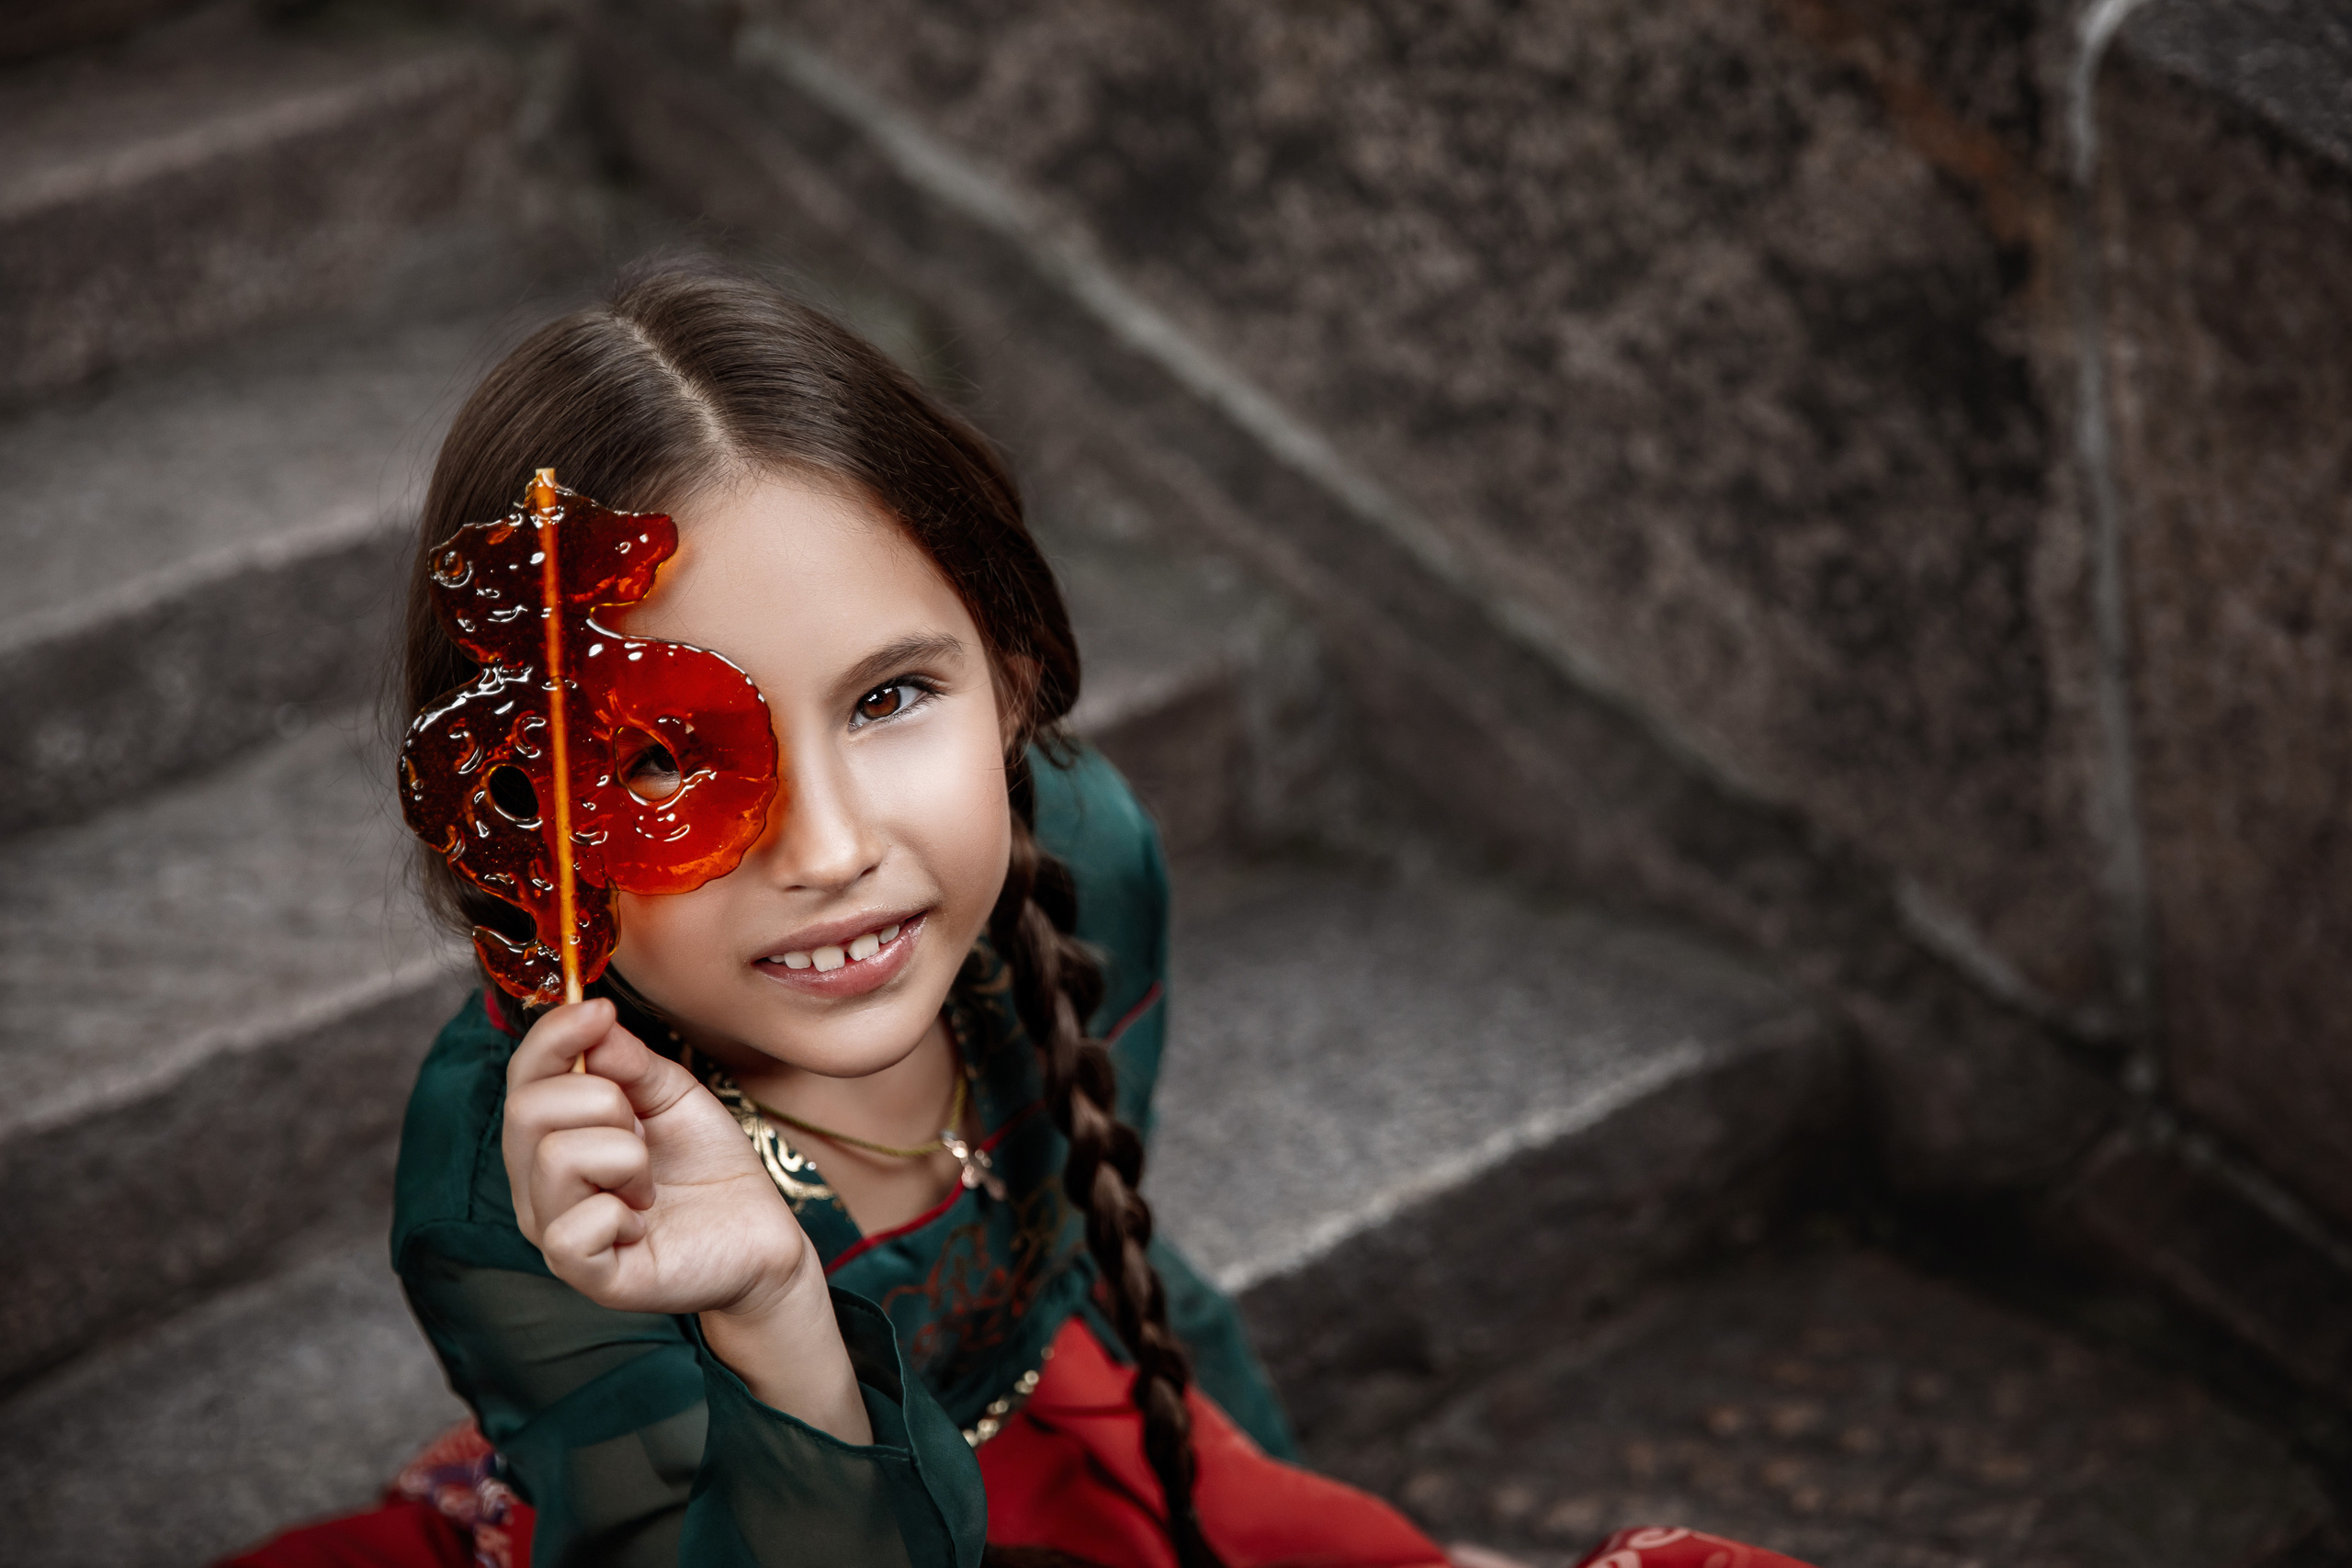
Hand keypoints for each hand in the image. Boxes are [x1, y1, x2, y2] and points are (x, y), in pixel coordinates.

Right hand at [502, 1001, 869, 1439]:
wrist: (758, 1232)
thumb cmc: (706, 1164)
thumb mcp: (672, 1094)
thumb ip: (629, 1061)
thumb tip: (591, 1018)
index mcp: (552, 1136)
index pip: (523, 1076)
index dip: (553, 1036)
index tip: (599, 1010)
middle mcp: (537, 1185)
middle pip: (526, 1110)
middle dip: (602, 1100)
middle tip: (643, 1130)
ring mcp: (555, 1232)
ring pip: (554, 1158)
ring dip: (623, 1155)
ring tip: (648, 1180)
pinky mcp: (585, 1275)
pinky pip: (572, 1229)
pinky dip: (621, 1212)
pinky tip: (643, 1220)